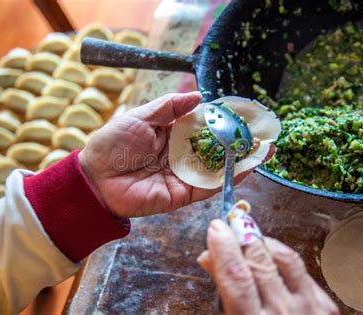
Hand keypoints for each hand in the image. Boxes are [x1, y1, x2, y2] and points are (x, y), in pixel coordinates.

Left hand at [79, 92, 273, 217]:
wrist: (95, 180)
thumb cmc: (112, 144)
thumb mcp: (140, 117)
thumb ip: (169, 106)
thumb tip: (199, 95)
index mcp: (170, 134)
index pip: (203, 125)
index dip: (223, 120)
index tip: (244, 113)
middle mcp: (181, 155)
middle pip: (216, 147)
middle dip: (240, 141)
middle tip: (264, 132)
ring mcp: (183, 175)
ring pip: (218, 167)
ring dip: (243, 159)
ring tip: (267, 149)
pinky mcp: (183, 195)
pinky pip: (210, 185)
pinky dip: (230, 177)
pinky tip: (249, 166)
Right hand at [197, 219, 338, 314]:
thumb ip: (224, 292)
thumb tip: (210, 258)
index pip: (236, 277)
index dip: (224, 248)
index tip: (215, 228)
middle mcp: (282, 314)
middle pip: (259, 261)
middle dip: (241, 236)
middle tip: (229, 223)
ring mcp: (309, 308)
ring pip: (282, 257)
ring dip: (261, 241)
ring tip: (246, 234)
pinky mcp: (325, 306)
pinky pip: (300, 267)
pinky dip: (281, 254)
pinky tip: (270, 251)